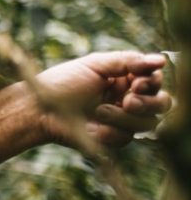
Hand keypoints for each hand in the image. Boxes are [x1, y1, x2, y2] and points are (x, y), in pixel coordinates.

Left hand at [35, 51, 171, 147]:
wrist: (38, 109)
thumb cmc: (61, 83)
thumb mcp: (94, 65)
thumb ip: (126, 61)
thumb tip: (160, 60)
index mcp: (125, 79)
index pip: (155, 81)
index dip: (153, 82)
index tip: (137, 82)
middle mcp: (128, 99)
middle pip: (162, 104)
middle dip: (149, 103)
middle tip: (128, 101)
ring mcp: (122, 121)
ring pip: (147, 124)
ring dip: (124, 117)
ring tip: (98, 111)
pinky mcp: (112, 139)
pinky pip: (126, 139)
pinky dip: (110, 132)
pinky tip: (92, 127)